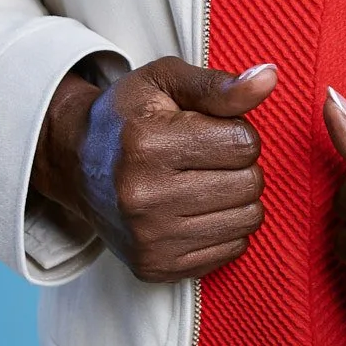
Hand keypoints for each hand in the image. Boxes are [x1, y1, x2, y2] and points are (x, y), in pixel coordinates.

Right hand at [31, 59, 276, 282]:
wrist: (75, 163)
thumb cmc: (127, 116)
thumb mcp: (167, 81)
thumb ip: (220, 85)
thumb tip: (270, 78)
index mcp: (148, 145)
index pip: (244, 144)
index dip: (237, 131)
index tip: (209, 130)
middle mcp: (144, 197)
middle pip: (250, 183)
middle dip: (240, 164)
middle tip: (206, 157)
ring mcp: (148, 239)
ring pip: (247, 219)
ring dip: (237, 197)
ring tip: (203, 180)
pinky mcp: (155, 267)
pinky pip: (232, 250)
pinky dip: (225, 227)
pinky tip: (195, 209)